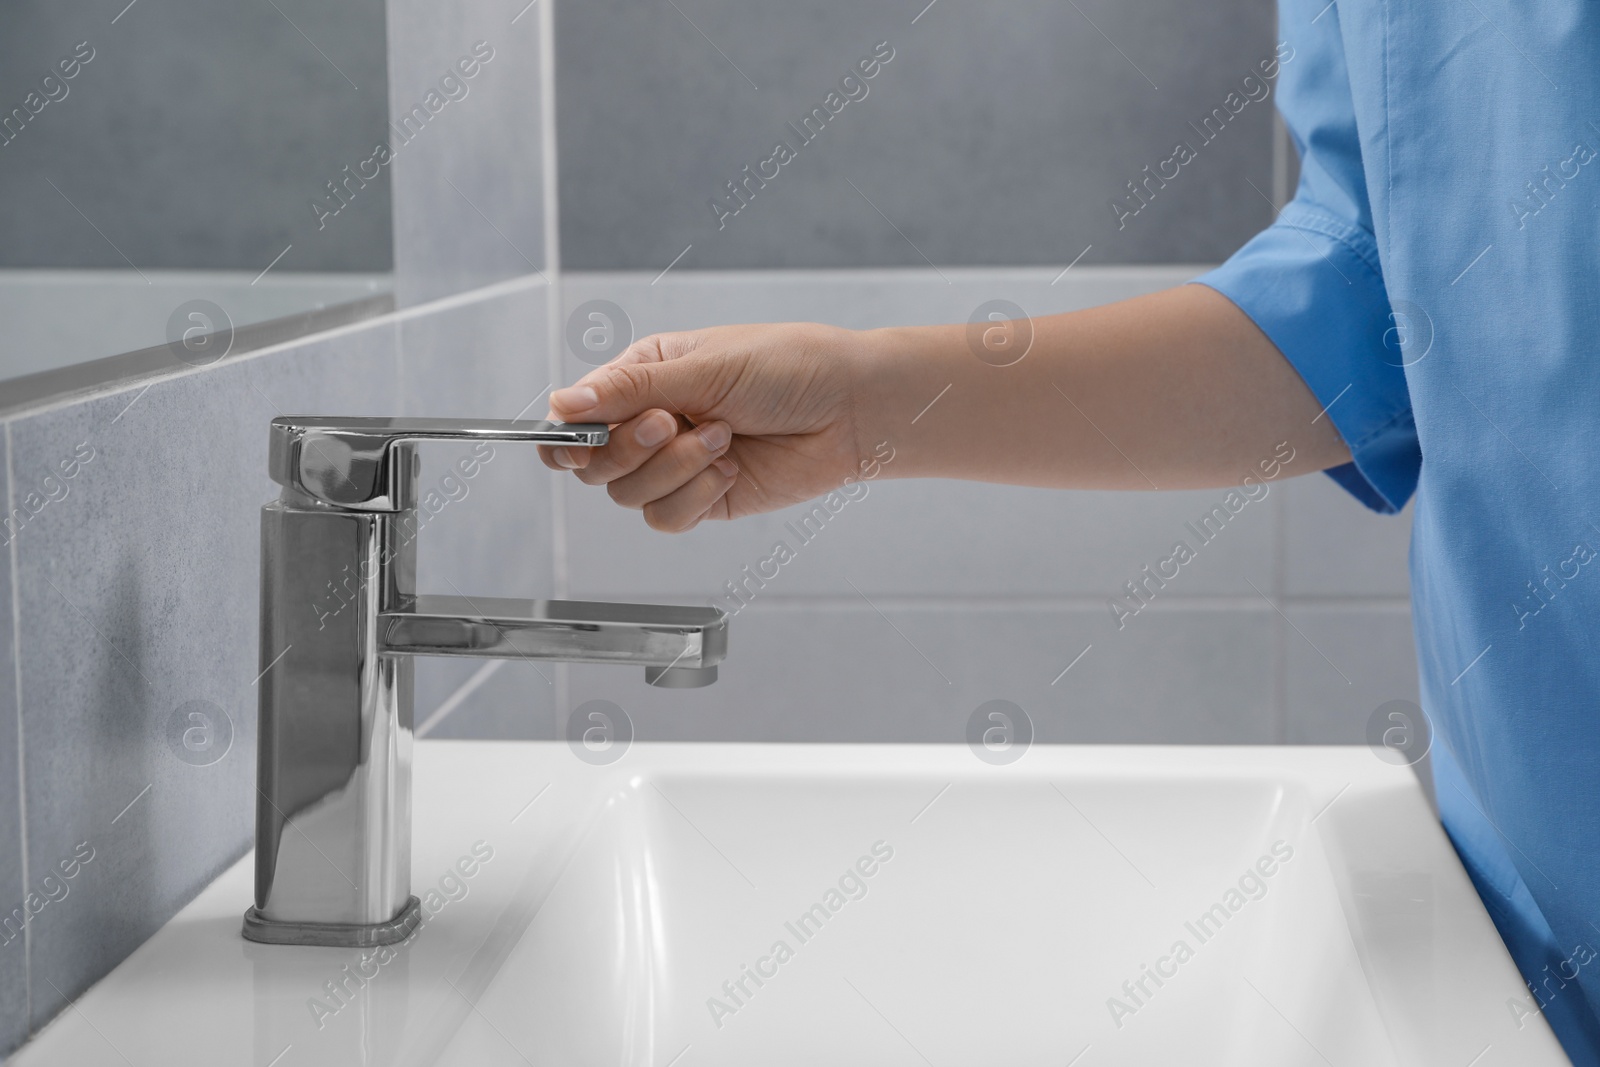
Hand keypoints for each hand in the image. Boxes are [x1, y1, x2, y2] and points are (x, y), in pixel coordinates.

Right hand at [540, 322, 874, 531]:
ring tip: (723, 437)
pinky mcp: (702, 500)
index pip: (577, 414)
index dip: (568, 433)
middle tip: (672, 422)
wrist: (848, 409)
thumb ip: (632, 389)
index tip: (578, 438)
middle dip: (629, 448)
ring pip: (628, 494)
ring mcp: (675, 465)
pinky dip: (693, 497)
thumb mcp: (705, 366)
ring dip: (674, 468)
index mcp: (643, 376)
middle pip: (594, 463)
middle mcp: (651, 422)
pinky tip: (730, 469)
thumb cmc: (788, 367)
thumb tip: (563, 404)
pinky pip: (665, 518)